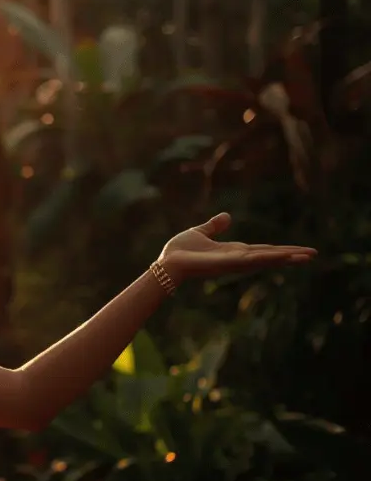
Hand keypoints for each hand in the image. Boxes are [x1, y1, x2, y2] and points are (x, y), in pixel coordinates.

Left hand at [158, 213, 316, 284]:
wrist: (166, 263)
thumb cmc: (179, 251)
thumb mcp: (200, 232)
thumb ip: (214, 226)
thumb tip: (227, 217)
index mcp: (234, 251)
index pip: (263, 250)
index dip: (282, 250)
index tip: (300, 250)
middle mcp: (238, 259)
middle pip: (270, 256)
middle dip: (291, 255)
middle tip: (314, 254)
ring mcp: (235, 263)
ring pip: (266, 259)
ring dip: (286, 258)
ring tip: (308, 256)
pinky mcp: (228, 264)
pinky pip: (251, 260)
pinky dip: (268, 259)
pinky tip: (283, 257)